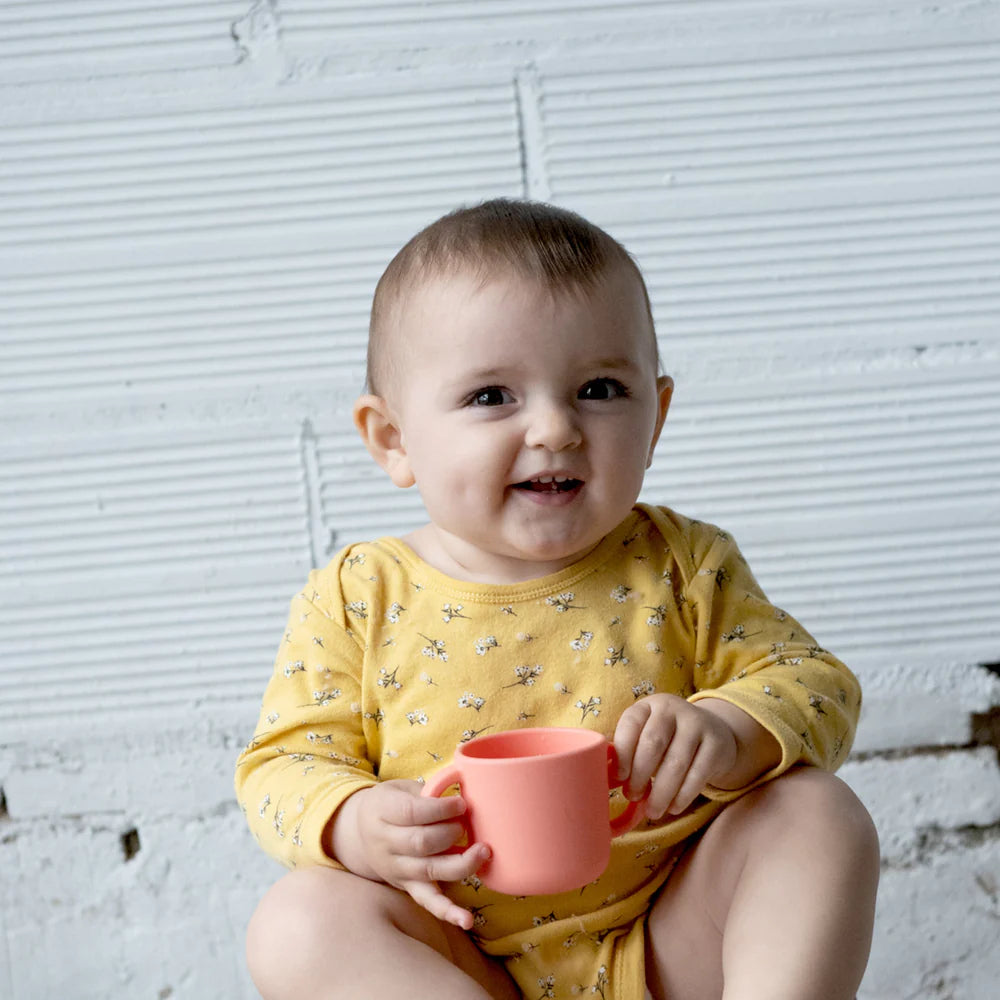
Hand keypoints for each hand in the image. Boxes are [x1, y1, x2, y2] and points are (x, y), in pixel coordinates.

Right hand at [334, 780, 488, 929]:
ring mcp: (396, 869)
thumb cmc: (391, 803)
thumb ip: (429, 788)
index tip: (462, 803)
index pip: (411, 813)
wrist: (361, 832)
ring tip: (482, 851)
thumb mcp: (401, 787)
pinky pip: (428, 902)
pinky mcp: (407, 887)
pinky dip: (448, 912)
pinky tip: (467, 920)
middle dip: (450, 833)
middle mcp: (385, 843)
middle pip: (421, 843)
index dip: (440, 809)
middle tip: (467, 823)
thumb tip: (465, 780)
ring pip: (429, 871)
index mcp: (382, 810)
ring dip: (460, 863)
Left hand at [613, 694, 738, 818]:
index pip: (631, 724)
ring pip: (676, 763)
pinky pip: (698, 774)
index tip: (618, 777)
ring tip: (652, 811)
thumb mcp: (647, 734)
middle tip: (632, 796)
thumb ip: (629, 750)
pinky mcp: (716, 744)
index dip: (622, 752)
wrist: (714, 732)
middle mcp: (672, 709)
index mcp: (648, 705)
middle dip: (639, 775)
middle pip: (652, 744)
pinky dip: (683, 796)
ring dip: (661, 792)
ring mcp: (697, 724)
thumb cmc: (668, 739)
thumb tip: (607, 777)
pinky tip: (674, 807)